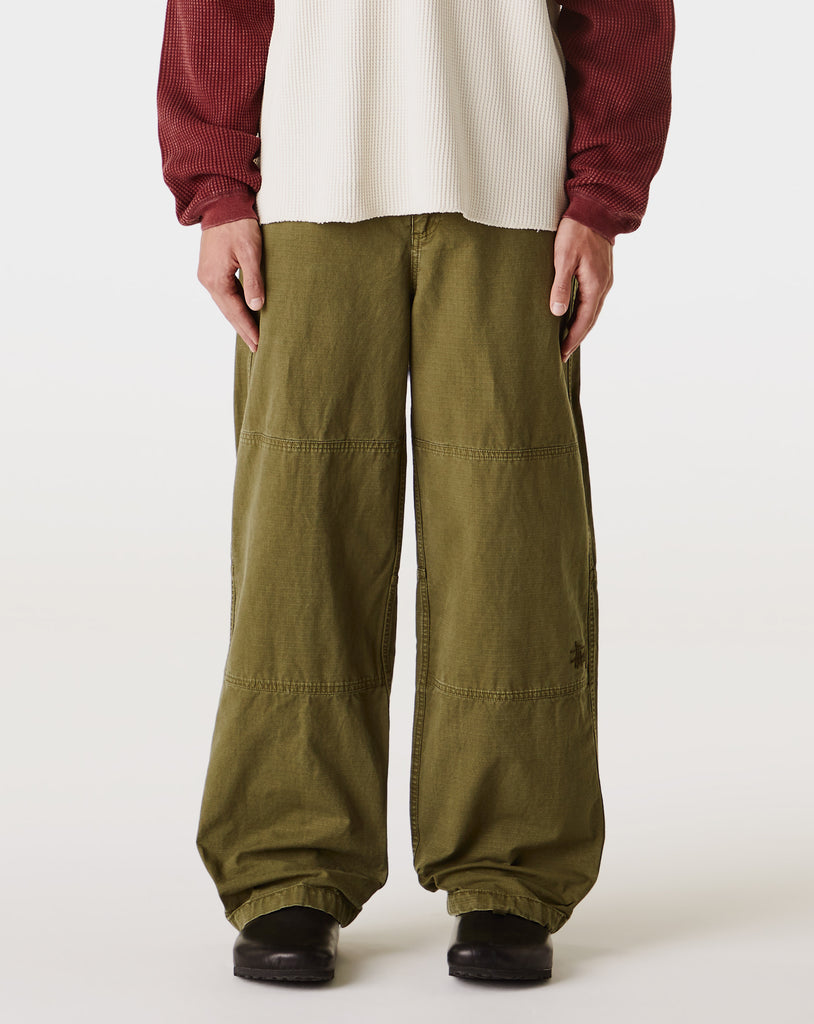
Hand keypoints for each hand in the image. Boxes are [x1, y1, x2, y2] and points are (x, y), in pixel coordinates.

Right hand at [197, 218, 264, 351]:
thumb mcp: (250, 251)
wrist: (221, 201)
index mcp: (216, 279)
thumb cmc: (238, 223)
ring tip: (253, 335)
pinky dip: (235, 306)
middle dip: (244, 330)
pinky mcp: (211, 269)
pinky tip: (244, 312)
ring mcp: (207, 275)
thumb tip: (256, 306)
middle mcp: (208, 280)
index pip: (236, 312)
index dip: (249, 329)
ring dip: (239, 320)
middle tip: (258, 348)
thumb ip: (253, 280)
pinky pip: (224, 294)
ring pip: (226, 305)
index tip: (260, 345)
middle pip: (229, 312)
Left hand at [549, 217, 612, 362]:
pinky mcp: (601, 272)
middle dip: (576, 338)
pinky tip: (574, 315)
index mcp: (595, 285)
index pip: (584, 321)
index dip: (572, 339)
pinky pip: (593, 300)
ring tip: (566, 339)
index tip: (561, 354)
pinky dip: (583, 312)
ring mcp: (604, 279)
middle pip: (590, 320)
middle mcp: (604, 285)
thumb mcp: (563, 258)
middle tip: (562, 354)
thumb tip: (558, 313)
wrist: (596, 208)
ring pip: (592, 310)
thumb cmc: (576, 230)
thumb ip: (560, 286)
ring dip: (580, 326)